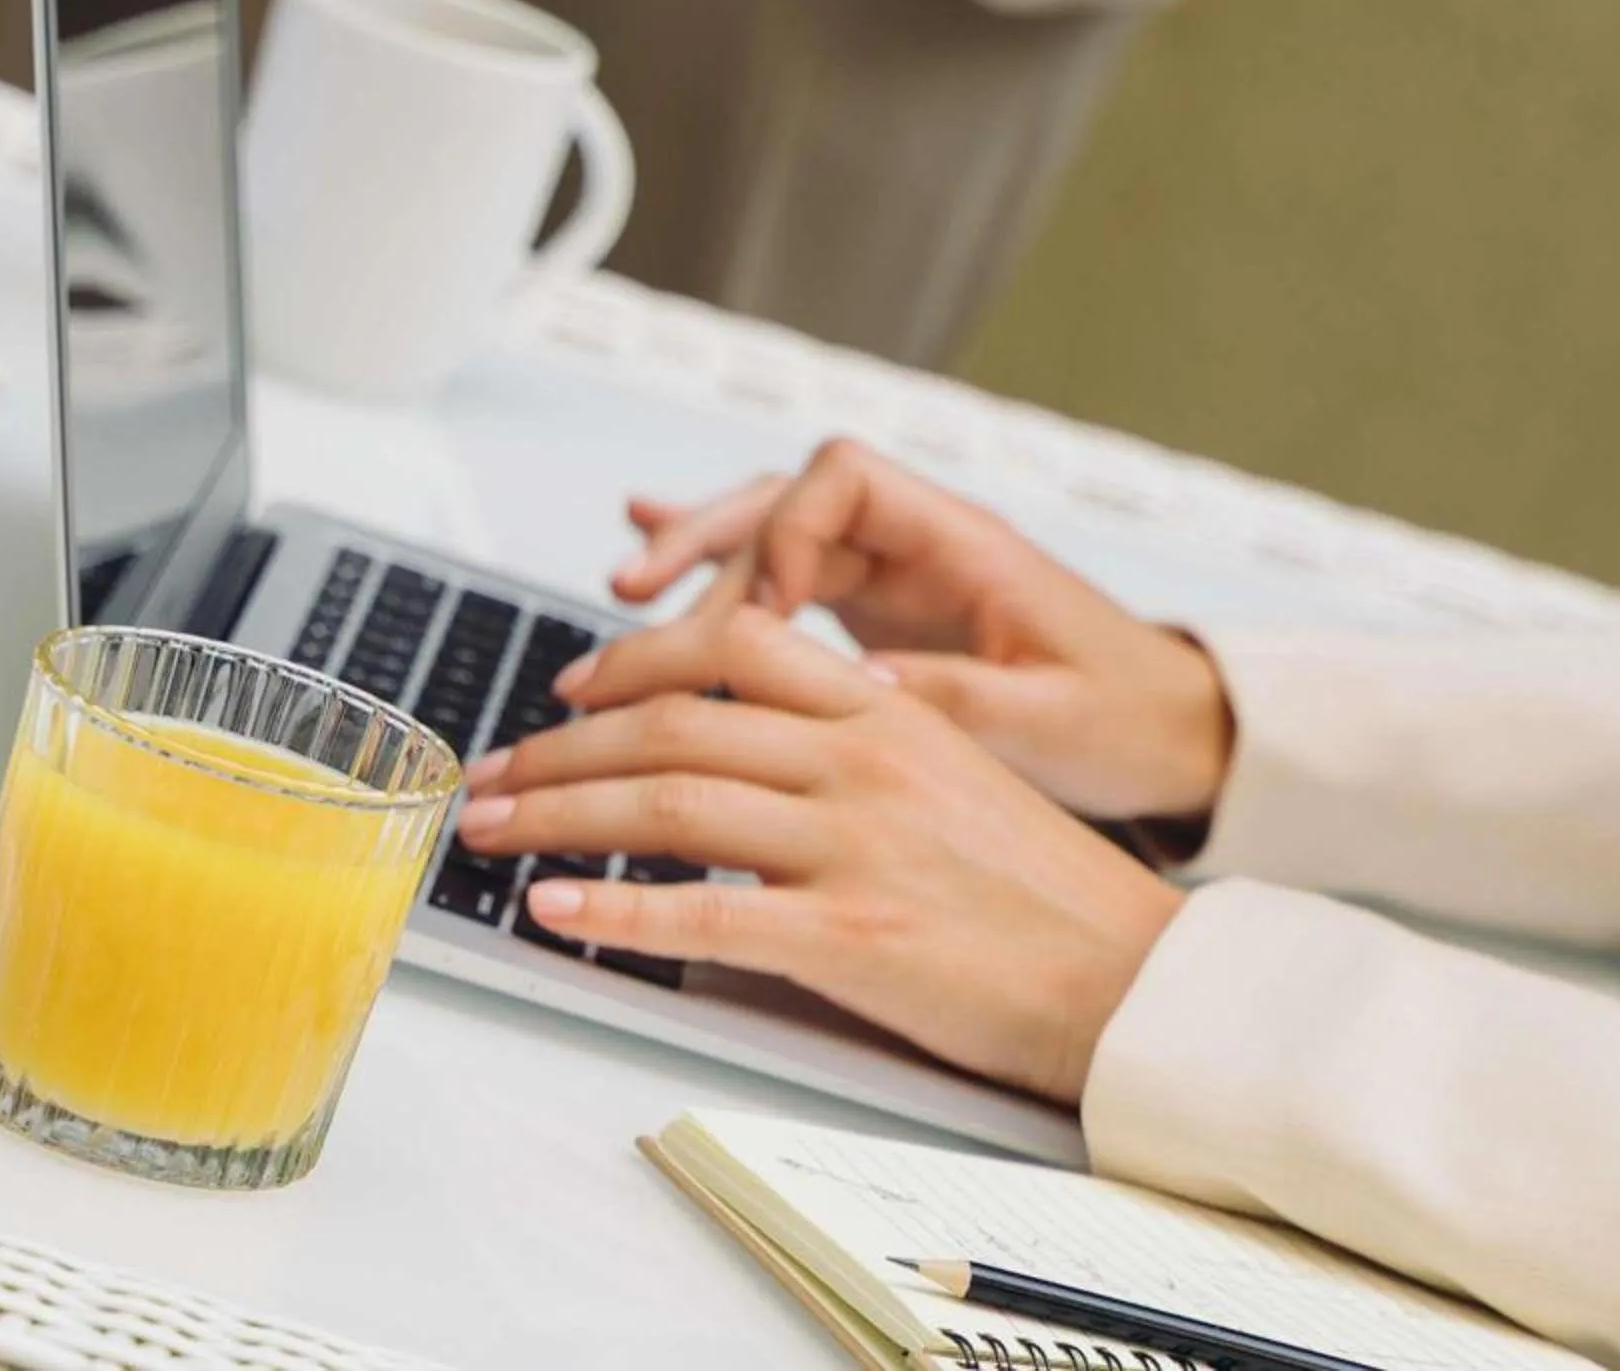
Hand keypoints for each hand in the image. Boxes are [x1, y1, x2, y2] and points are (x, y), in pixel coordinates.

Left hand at [458, 605, 1182, 1105]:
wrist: (1130, 975)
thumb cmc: (1044, 890)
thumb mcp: (956, 771)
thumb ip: (861, 739)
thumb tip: (757, 736)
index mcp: (887, 710)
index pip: (732, 644)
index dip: (631, 658)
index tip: (567, 690)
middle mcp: (862, 759)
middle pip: (674, 719)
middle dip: (558, 747)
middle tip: (490, 775)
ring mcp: (853, 843)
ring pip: (668, 800)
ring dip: (557, 813)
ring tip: (489, 832)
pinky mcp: (848, 934)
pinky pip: (700, 914)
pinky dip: (611, 910)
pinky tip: (554, 911)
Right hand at [616, 439, 1231, 820]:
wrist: (1175, 731)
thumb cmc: (1129, 716)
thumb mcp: (1050, 718)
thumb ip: (954, 695)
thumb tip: (855, 685)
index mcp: (966, 544)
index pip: (846, 480)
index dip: (788, 531)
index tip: (761, 610)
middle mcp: (919, 545)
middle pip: (788, 505)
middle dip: (706, 543)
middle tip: (634, 602)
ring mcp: (894, 577)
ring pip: (773, 541)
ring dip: (698, 563)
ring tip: (621, 592)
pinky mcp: (879, 616)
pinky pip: (785, 581)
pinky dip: (722, 576)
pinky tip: (650, 569)